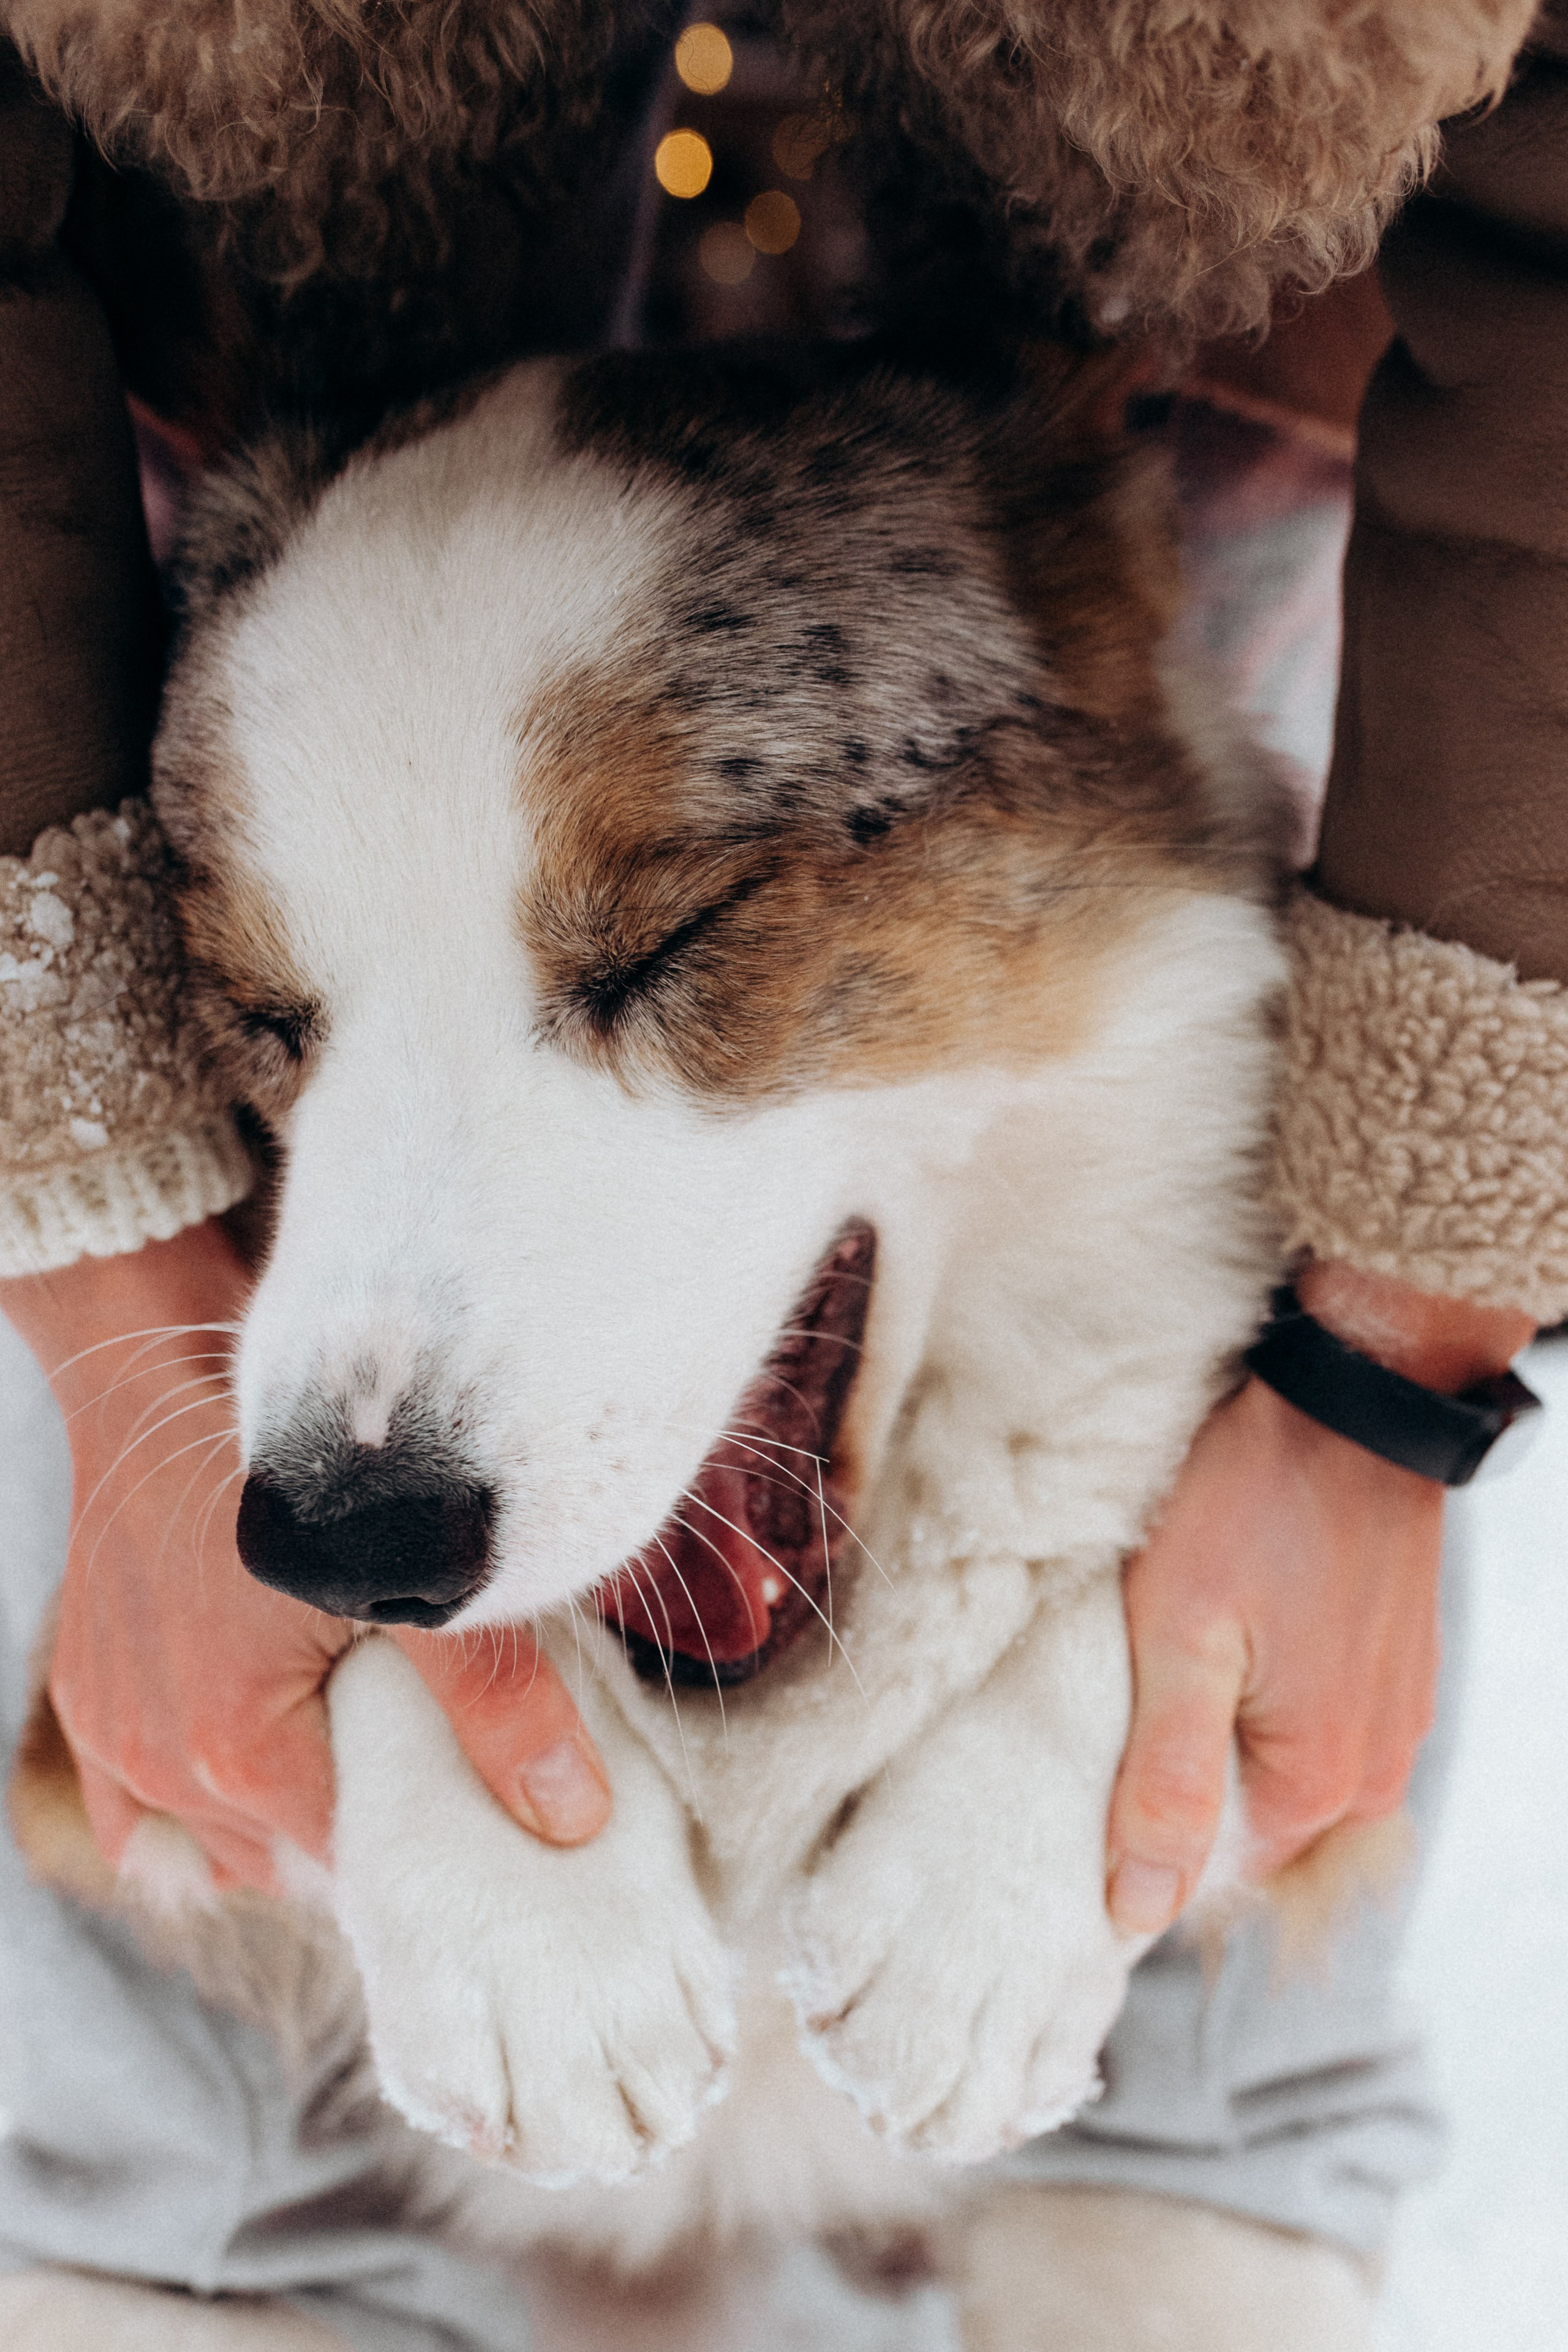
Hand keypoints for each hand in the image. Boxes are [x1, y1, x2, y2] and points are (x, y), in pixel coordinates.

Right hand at [1, 1219, 610, 1892]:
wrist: (155, 1371)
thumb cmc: (276, 1463)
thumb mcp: (409, 1574)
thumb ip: (498, 1700)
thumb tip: (574, 1816)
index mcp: (237, 1756)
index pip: (355, 1864)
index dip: (426, 1842)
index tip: (478, 1815)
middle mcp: (160, 1767)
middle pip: (286, 1855)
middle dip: (360, 1826)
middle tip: (431, 1769)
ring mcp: (112, 1733)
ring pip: (216, 1836)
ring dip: (282, 1811)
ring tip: (355, 1745)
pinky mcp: (87, 1692)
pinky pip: (137, 1809)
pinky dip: (201, 1802)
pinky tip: (263, 1761)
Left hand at [1105, 1260, 1533, 1935]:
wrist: (1354, 1397)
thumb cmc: (1255, 1499)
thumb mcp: (1180, 1637)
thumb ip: (1163, 1781)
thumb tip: (1137, 1910)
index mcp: (1320, 1784)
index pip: (1205, 1875)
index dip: (1132, 1832)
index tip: (1083, 1770)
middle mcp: (1375, 1772)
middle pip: (1243, 1823)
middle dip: (1175, 1776)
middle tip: (1116, 1695)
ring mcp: (1394, 1717)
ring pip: (1274, 1764)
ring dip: (1216, 1726)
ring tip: (1171, 1651)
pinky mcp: (1392, 1666)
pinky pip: (1311, 1716)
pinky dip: (1260, 1690)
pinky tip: (1227, 1630)